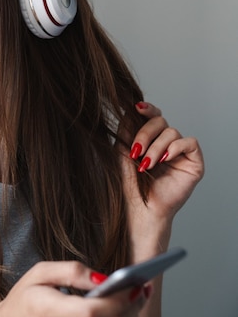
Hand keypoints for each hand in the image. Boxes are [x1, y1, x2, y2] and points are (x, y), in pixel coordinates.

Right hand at [0, 261, 148, 316]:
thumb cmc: (27, 297)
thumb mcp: (40, 272)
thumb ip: (71, 271)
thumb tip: (104, 278)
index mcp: (45, 310)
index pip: (90, 313)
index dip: (117, 301)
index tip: (134, 285)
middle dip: (132, 308)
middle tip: (143, 287)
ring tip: (138, 295)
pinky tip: (125, 310)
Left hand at [122, 102, 204, 255]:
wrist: (141, 208)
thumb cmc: (130, 184)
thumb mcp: (123, 153)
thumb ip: (127, 132)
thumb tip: (128, 110)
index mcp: (150, 139)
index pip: (153, 117)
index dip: (147, 109)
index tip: (136, 108)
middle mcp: (166, 143)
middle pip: (160, 121)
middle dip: (145, 133)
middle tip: (136, 151)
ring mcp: (180, 153)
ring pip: (172, 132)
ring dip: (156, 147)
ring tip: (146, 164)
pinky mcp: (193, 162)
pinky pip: (189, 143)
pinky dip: (175, 148)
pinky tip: (163, 160)